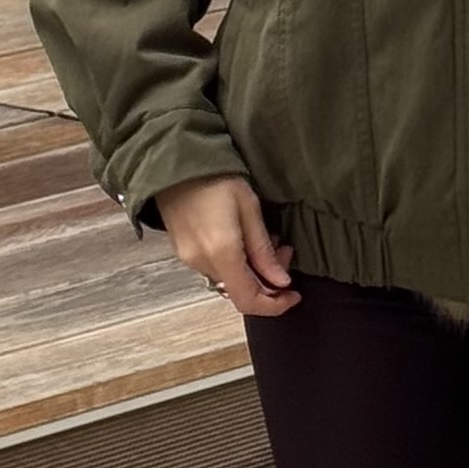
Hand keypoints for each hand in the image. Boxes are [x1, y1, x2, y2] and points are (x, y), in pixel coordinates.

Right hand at [157, 173, 301, 315]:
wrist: (175, 162)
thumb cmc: (214, 178)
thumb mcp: (250, 208)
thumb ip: (263, 250)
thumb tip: (280, 281)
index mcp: (222, 252)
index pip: (249, 300)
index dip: (275, 305)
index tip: (293, 294)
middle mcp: (202, 262)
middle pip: (242, 291)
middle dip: (269, 279)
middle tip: (285, 251)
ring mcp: (189, 259)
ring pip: (230, 280)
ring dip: (253, 269)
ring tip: (267, 240)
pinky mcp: (184, 252)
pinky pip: (216, 269)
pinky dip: (236, 263)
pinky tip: (244, 240)